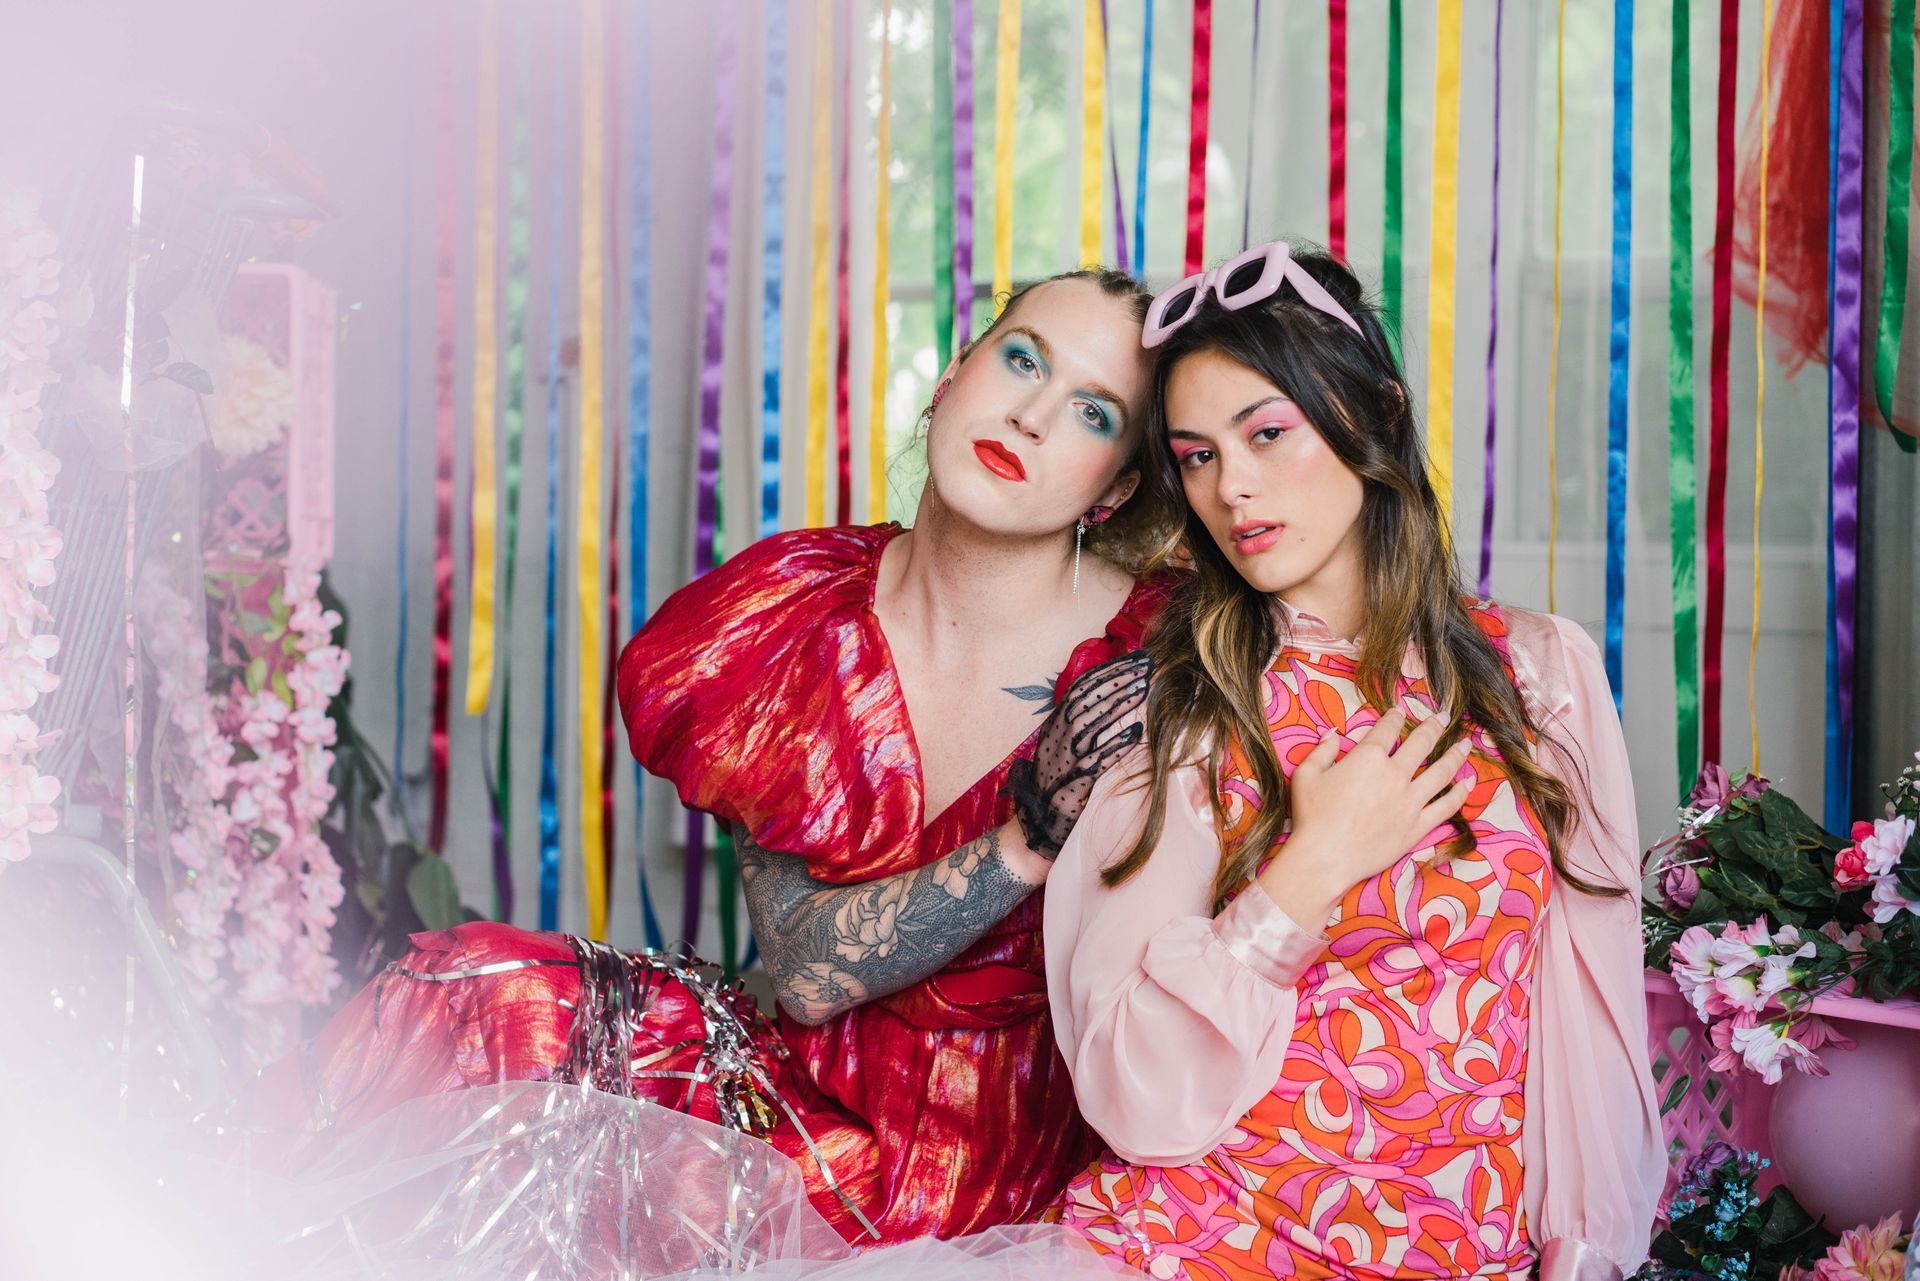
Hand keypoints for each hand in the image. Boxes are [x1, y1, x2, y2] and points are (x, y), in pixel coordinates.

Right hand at [1002, 651, 1151, 857]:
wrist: (1037, 831)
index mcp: (1056, 725)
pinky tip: (1136, 734)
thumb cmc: (1058, 787)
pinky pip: (1095, 761)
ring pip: (1089, 723)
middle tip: (1147, 666)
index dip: (1109, 671)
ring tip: (1145, 689)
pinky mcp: (1073, 784)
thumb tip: (1114, 699)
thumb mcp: (1065, 748)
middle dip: (1117, 679)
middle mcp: (1057, 737)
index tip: (1135, 659)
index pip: (1082, 688)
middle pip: (1087, 699)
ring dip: (1117, 704)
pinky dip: (1115, 746)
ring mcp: (1063, 760)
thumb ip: (1085, 725)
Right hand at [1256, 706, 1473, 926]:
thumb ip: (1322, 750)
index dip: (1394, 716)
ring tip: (1466, 745)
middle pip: (1422, 743)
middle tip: (1442, 716)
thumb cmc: (1312, 817)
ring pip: (1442, 771)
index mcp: (1369, 757)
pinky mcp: (1418, 826)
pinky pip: (1446, 807)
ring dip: (1456, 755)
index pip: (1387, 729)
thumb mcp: (1306, 775)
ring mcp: (1411, 801)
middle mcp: (1395, 774)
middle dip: (1434, 726)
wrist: (1326, 857)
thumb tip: (1333, 734)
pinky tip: (1468, 783)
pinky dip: (1460, 793)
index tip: (1399, 711)